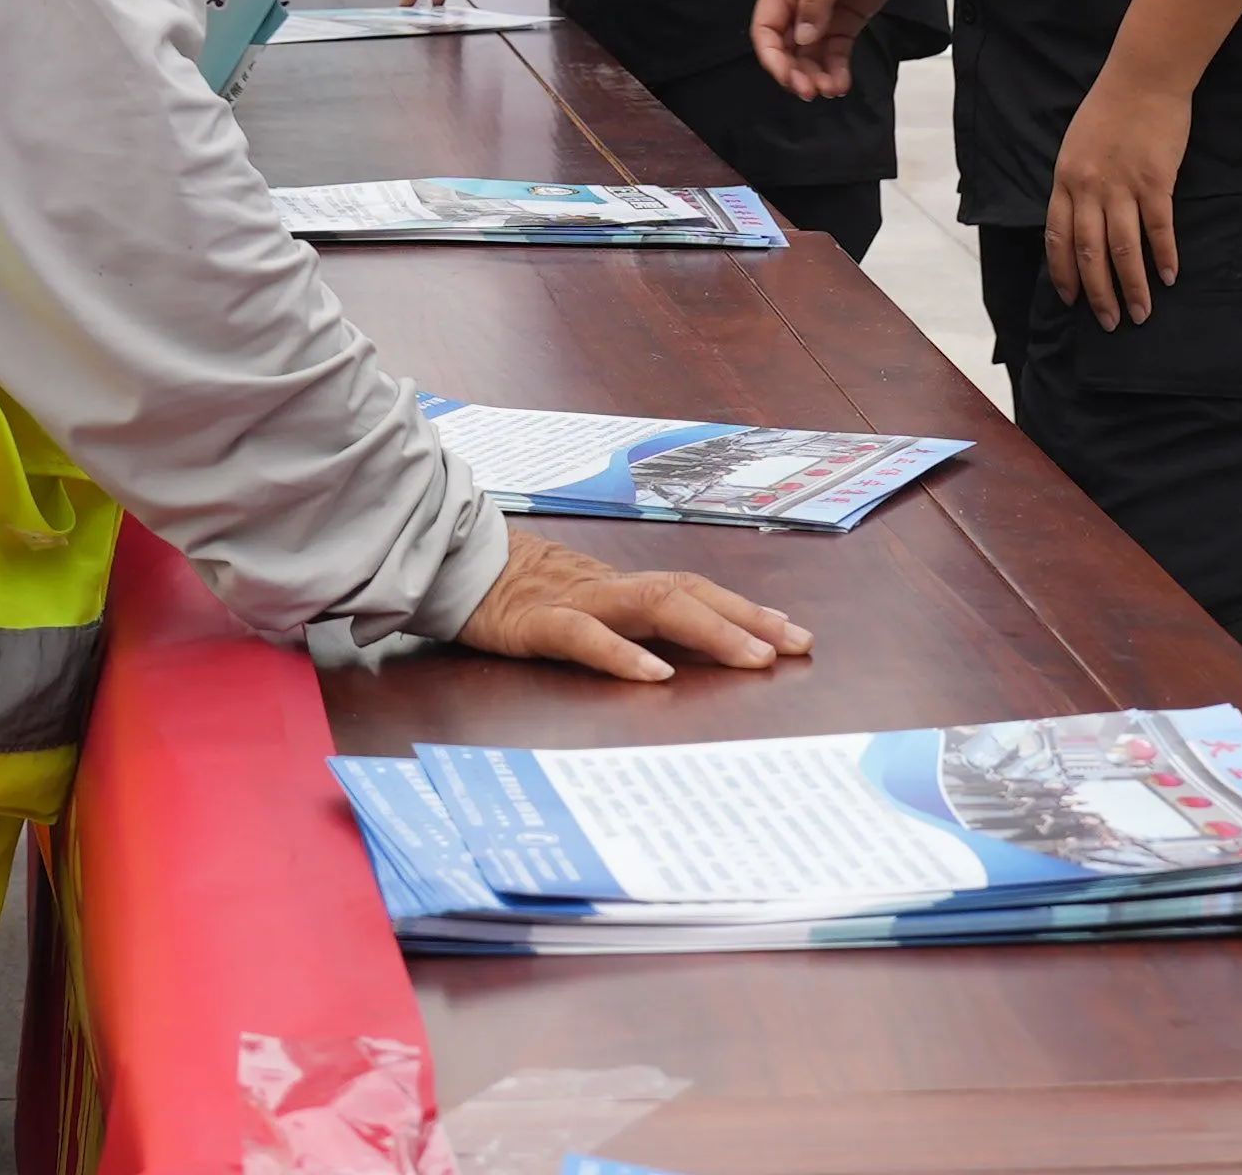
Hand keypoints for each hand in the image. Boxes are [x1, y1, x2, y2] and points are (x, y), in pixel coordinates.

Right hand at [458, 524, 812, 682]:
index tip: (793, 634)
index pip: (694, 592)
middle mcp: (609, 589)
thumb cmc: (515, 594)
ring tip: (751, 657)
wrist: (448, 566)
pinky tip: (656, 675)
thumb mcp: (577, 611)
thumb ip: (620, 626)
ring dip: (708, 630)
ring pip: (652, 605)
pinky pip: (584, 636)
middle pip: (688, 593)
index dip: (744, 611)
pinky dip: (623, 654)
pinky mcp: (535, 622)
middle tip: (793, 646)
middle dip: (744, 619)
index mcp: (620, 589)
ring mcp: (575, 601)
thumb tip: (675, 657)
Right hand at [752, 0, 916, 101]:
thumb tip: (801, 40)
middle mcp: (797, 4)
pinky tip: (842, 83)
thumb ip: (814, 3)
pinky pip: (834, 53)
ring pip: (809, 56)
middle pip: (785, 49)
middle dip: (794, 73)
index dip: (772, 58)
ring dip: (816, 75)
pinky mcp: (844, 22)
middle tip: (811, 92)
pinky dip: (836, 70)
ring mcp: (821, 15)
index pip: (766, 30)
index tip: (787, 78)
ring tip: (831, 90)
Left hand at [1045, 70, 1188, 327]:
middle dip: (1098, 293)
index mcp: (1066, 179)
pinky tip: (1169, 277)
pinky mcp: (1156, 182)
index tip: (1071, 300)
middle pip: (1089, 252)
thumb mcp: (1077, 145)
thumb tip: (1079, 220)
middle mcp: (1089, 187)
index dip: (1063, 273)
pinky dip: (1164, 256)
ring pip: (1123, 249)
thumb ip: (1076, 183)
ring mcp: (1122, 186)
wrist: (1143, 77)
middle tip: (1109, 322)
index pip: (1057, 238)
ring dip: (1132, 287)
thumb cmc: (1111, 108)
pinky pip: (1158, 229)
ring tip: (1141, 313)